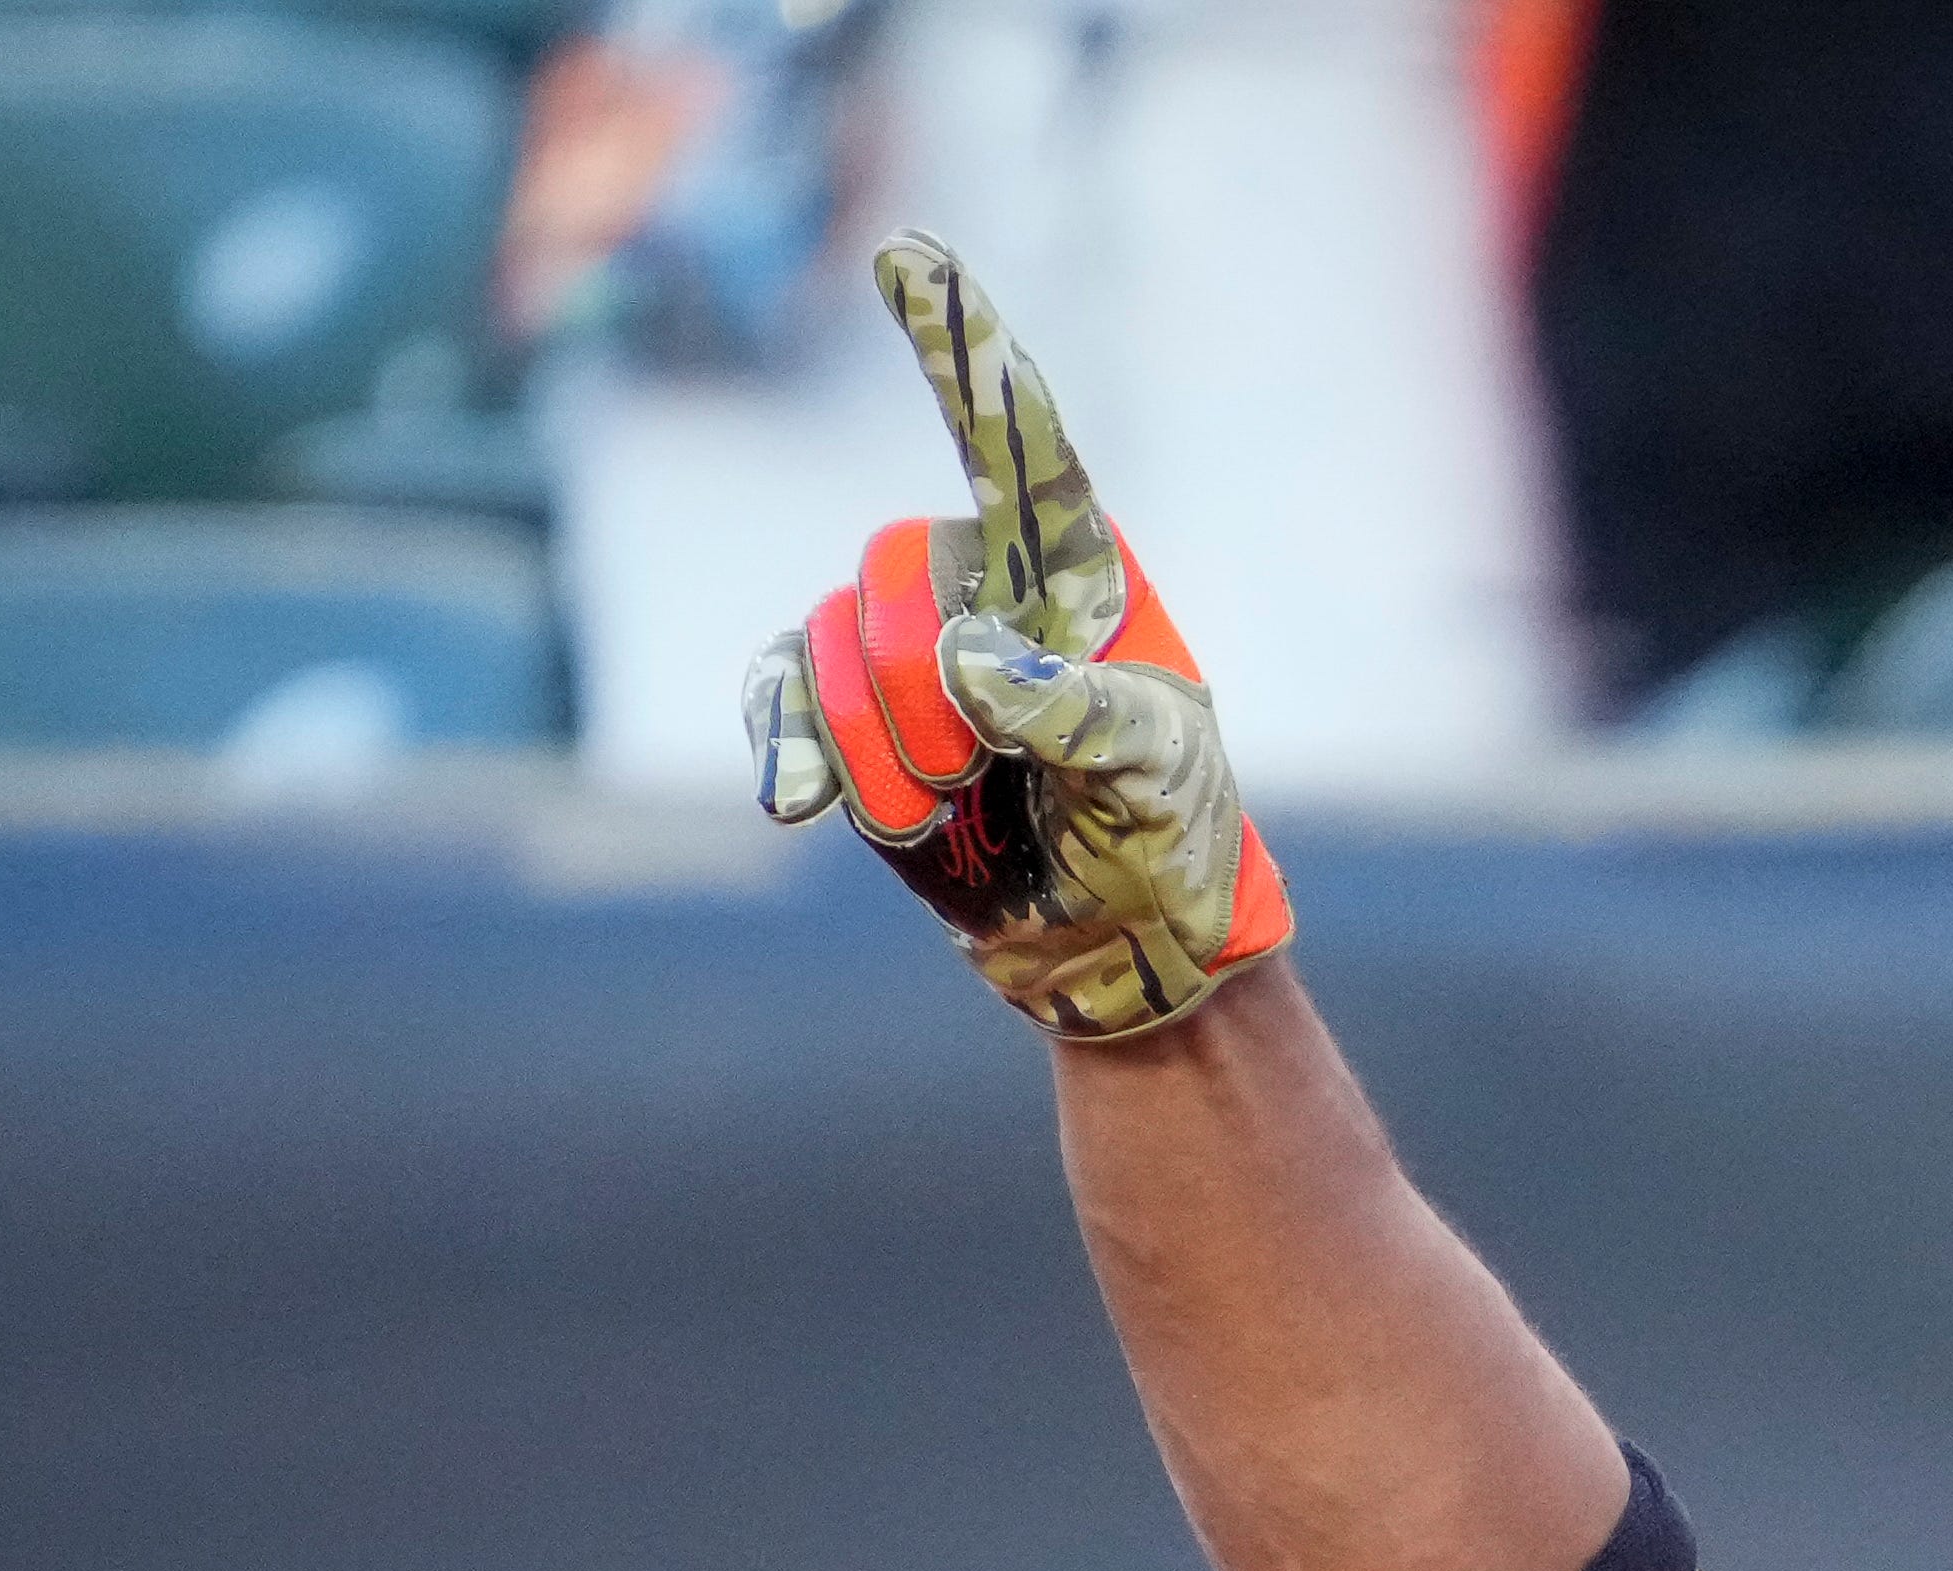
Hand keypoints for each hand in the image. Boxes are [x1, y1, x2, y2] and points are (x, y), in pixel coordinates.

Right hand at [741, 235, 1294, 1041]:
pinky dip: (792, 750)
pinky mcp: (854, 719)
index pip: (1011, 439)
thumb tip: (961, 659)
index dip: (959, 344)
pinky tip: (799, 807)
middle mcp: (979, 584)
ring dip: (893, 757)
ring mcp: (907, 651)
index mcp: (1071, 570)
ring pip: (832, 651)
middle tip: (1004, 777)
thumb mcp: (1157, 774)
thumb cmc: (1169, 834)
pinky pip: (783, 698)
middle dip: (932, 699)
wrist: (1125, 939)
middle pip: (892, 578)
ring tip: (970, 806)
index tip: (912, 251)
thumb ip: (1075, 714)